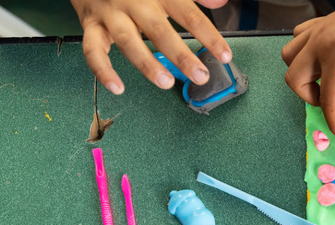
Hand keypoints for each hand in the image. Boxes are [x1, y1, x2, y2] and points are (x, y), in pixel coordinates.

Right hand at [70, 0, 232, 93]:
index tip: (224, 56)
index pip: (189, 15)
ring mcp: (111, 14)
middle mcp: (134, 2)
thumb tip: (220, 2)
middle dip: (180, 55)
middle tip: (199, 75)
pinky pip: (93, 50)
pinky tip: (117, 87)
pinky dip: (103, 71)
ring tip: (165, 82)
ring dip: (147, 63)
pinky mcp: (91, 25)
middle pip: (159, 30)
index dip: (209, 36)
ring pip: (128, 40)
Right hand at [281, 0, 334, 144]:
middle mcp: (319, 42)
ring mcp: (318, 29)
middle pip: (296, 79)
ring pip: (291, 57)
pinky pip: (300, 40)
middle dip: (314, 99)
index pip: (328, 101)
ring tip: (332, 83)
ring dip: (306, 77)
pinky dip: (307, 56)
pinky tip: (330, 63)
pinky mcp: (323, 23)